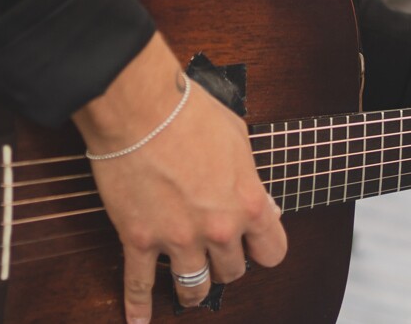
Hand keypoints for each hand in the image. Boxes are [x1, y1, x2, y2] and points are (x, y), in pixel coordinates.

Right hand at [75, 37, 286, 321]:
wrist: (140, 108)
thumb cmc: (190, 112)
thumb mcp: (239, 138)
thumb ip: (250, 178)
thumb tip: (262, 204)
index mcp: (248, 203)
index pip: (272, 252)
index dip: (263, 249)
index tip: (254, 245)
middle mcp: (218, 230)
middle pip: (232, 271)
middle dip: (226, 263)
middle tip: (216, 252)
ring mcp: (177, 240)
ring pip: (193, 287)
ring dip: (194, 289)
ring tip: (189, 289)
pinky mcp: (139, 240)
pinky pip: (139, 285)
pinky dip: (138, 306)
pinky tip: (139, 321)